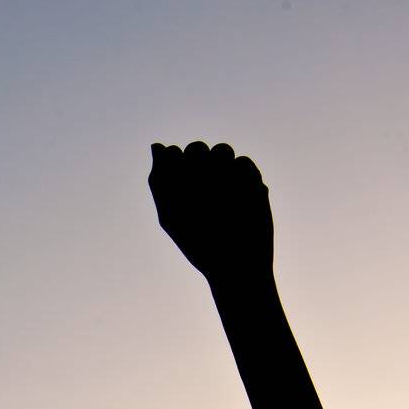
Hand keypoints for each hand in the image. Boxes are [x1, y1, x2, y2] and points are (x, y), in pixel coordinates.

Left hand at [148, 141, 273, 287]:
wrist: (236, 262)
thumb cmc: (199, 245)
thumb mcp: (171, 216)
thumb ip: (160, 180)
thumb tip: (156, 146)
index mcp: (182, 189)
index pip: (174, 155)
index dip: (176, 169)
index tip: (180, 190)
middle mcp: (204, 181)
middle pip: (198, 149)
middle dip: (198, 167)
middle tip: (202, 195)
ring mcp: (228, 179)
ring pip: (222, 150)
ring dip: (219, 170)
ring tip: (221, 199)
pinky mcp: (252, 181)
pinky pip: (243, 162)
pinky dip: (240, 178)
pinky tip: (239, 199)